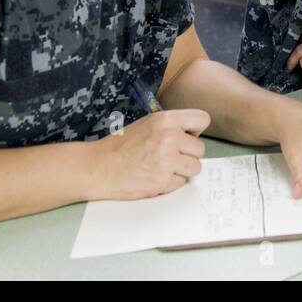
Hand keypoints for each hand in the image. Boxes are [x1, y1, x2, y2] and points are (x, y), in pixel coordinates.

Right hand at [89, 108, 209, 199]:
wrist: (99, 167)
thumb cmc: (121, 146)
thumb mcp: (148, 123)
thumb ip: (172, 126)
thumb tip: (194, 134)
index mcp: (166, 119)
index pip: (203, 119)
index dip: (195, 130)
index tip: (186, 137)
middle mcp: (169, 137)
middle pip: (200, 149)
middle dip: (187, 154)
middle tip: (168, 156)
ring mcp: (167, 160)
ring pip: (195, 167)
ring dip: (182, 170)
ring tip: (163, 167)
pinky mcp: (163, 181)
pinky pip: (182, 183)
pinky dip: (171, 182)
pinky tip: (155, 176)